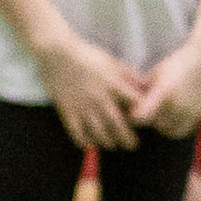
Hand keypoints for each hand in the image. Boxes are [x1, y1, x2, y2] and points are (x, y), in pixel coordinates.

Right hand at [40, 31, 144, 150]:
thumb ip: (127, 74)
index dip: (142, 115)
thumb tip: (142, 86)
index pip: (135, 105)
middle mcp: (100, 98)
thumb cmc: (87, 55)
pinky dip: (84, 141)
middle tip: (132, 146)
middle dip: (127, 138)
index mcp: (113, 84)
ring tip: (112, 145)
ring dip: (107, 142)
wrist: (56, 54)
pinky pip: (76, 132)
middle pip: (118, 124)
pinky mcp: (67, 110)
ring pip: (98, 132)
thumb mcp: (111, 61)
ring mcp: (82, 106)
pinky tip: (89, 144)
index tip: (144, 123)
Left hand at [130, 29, 200, 141]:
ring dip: (160, 125)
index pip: (140, 117)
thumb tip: (120, 103)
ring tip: (159, 113)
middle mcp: (179, 104)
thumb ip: (140, 90)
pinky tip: (170, 116)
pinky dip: (173, 127)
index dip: (132, 116)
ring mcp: (190, 112)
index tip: (130, 110)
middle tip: (143, 111)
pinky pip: (179, 131)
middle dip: (147, 120)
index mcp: (165, 91)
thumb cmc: (175, 64)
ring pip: (166, 130)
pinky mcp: (198, 116)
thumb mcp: (154, 73)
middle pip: (153, 124)